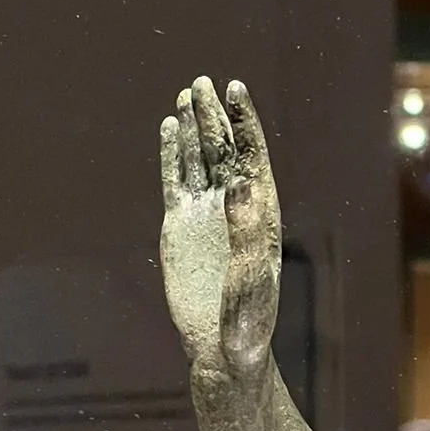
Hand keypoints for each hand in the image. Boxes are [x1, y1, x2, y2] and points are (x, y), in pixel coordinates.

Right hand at [160, 76, 280, 385]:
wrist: (222, 348)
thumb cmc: (247, 320)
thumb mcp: (250, 276)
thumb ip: (246, 230)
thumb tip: (239, 182)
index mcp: (261, 216)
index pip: (253, 158)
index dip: (245, 123)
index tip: (236, 89)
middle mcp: (234, 209)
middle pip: (224, 151)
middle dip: (216, 117)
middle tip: (204, 82)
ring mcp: (205, 216)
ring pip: (200, 161)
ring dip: (194, 127)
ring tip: (188, 92)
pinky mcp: (180, 227)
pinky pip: (175, 181)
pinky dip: (171, 154)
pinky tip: (168, 127)